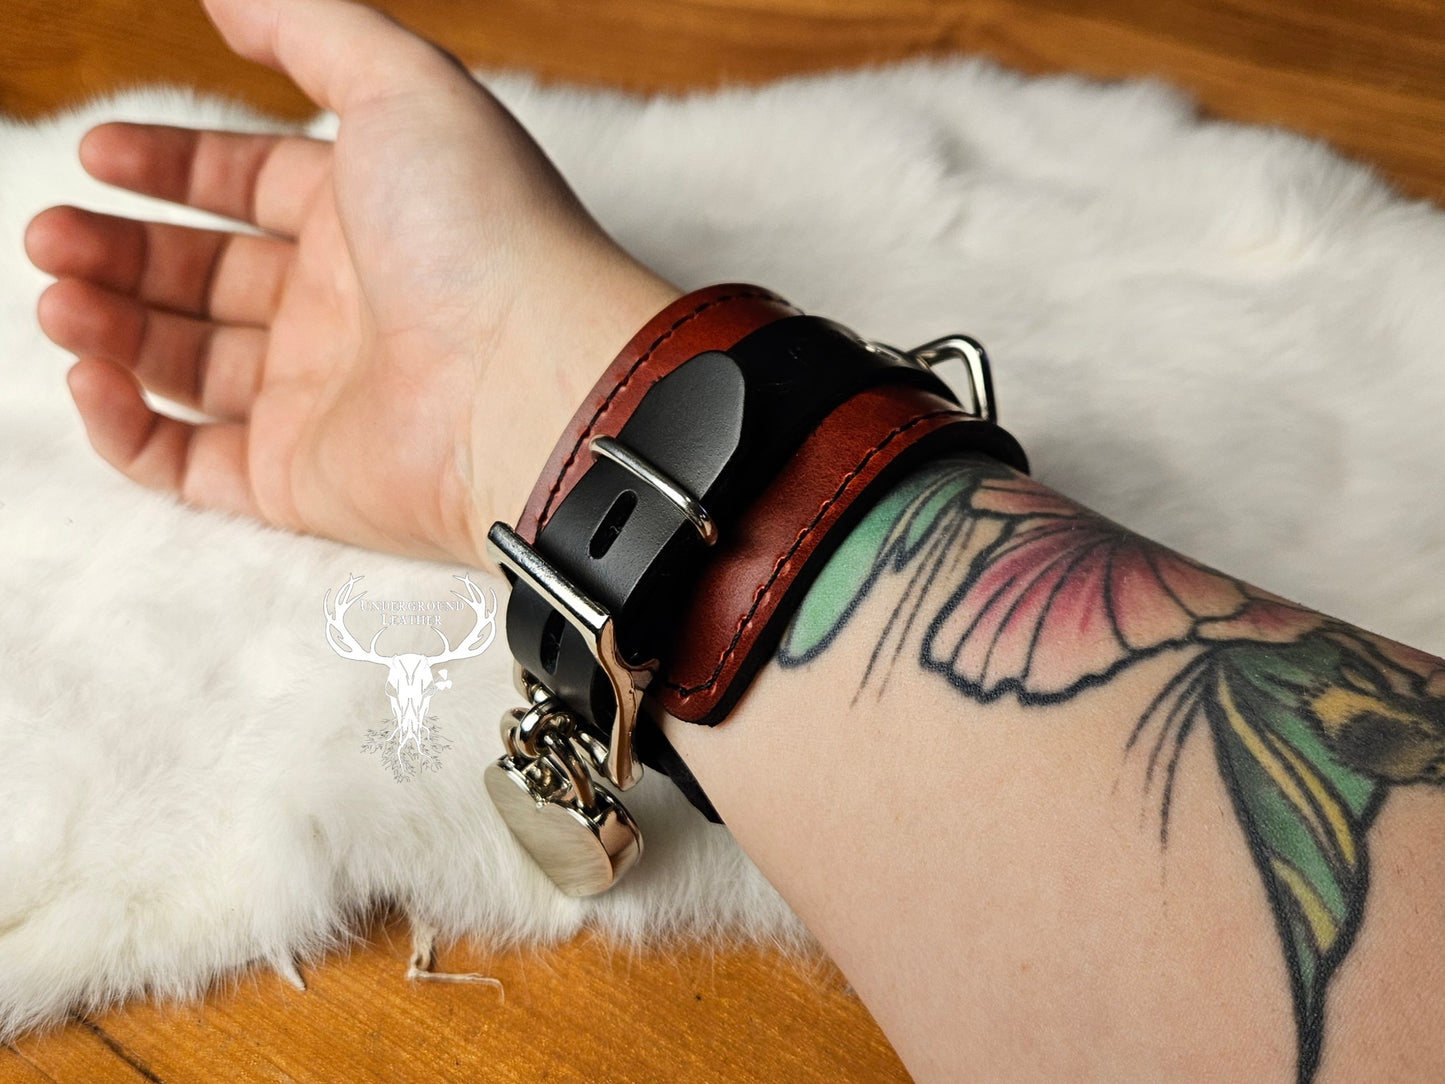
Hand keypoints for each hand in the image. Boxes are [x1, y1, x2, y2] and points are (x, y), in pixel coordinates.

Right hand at [24, 0, 681, 567]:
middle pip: (204, 275)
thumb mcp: (402, 86)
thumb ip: (309, 26)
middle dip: (119, 248)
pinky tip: (92, 374)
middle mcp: (346, 308)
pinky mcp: (299, 482)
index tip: (95, 154)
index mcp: (371, 218)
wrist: (532, 385)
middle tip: (51, 234)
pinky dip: (127, 427)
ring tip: (60, 294)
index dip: (170, 165)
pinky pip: (188, 463)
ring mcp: (322, 399)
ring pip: (186, 365)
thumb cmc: (483, 230)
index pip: (250, 185)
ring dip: (108, 325)